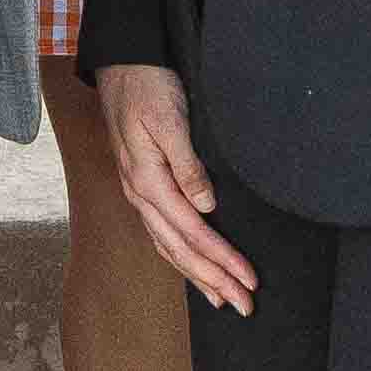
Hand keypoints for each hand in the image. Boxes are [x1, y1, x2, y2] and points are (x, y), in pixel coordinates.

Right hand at [91, 62, 253, 314]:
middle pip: (181, 250)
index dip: (222, 260)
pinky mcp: (143, 187)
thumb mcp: (169, 119)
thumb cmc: (147, 87)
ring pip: (169, 246)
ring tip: (222, 299)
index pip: (193, 232)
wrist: (122, 64)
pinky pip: (161, 233)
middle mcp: (141, 194)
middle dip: (214, 280)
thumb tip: (206, 206)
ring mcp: (139, 193)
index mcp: (148, 180)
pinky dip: (179, 257)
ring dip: (198, 276)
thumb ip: (187, 164)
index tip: (248, 280)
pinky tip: (192, 268)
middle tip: (244, 306)